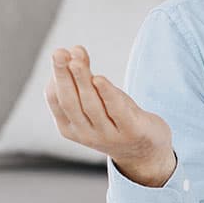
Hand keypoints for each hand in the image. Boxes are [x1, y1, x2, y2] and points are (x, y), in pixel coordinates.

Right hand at [44, 45, 175, 185]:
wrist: (146, 151)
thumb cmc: (117, 119)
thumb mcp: (98, 100)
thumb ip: (86, 79)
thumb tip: (73, 51)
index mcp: (70, 128)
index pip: (58, 101)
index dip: (57, 77)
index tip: (61, 52)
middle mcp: (86, 134)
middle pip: (71, 102)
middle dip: (64, 75)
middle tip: (59, 52)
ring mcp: (108, 135)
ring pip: (91, 105)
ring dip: (82, 80)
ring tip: (76, 60)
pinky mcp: (131, 132)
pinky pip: (116, 111)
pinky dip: (107, 94)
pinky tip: (100, 79)